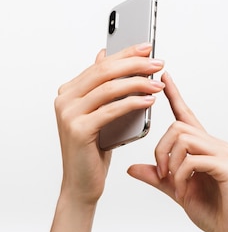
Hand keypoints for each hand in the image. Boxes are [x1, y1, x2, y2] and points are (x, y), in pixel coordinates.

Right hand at [54, 43, 164, 205]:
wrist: (83, 184)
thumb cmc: (95, 149)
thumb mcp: (100, 113)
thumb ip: (101, 86)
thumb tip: (104, 54)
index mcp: (69, 91)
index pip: (101, 64)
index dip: (126, 53)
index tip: (148, 47)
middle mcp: (64, 99)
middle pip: (105, 72)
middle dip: (135, 65)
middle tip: (158, 64)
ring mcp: (68, 114)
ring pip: (109, 89)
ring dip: (138, 83)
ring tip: (158, 84)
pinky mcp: (78, 130)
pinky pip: (112, 110)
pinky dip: (133, 103)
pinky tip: (149, 101)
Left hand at [128, 72, 227, 231]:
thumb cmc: (213, 211)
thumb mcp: (177, 192)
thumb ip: (157, 177)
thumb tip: (131, 168)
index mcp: (205, 147)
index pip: (186, 115)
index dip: (174, 95)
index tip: (163, 77)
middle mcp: (216, 144)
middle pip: (178, 128)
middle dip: (161, 150)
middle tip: (161, 174)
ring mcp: (223, 154)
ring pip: (184, 140)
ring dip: (171, 163)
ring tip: (177, 186)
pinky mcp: (227, 166)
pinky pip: (194, 160)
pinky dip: (182, 177)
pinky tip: (185, 192)